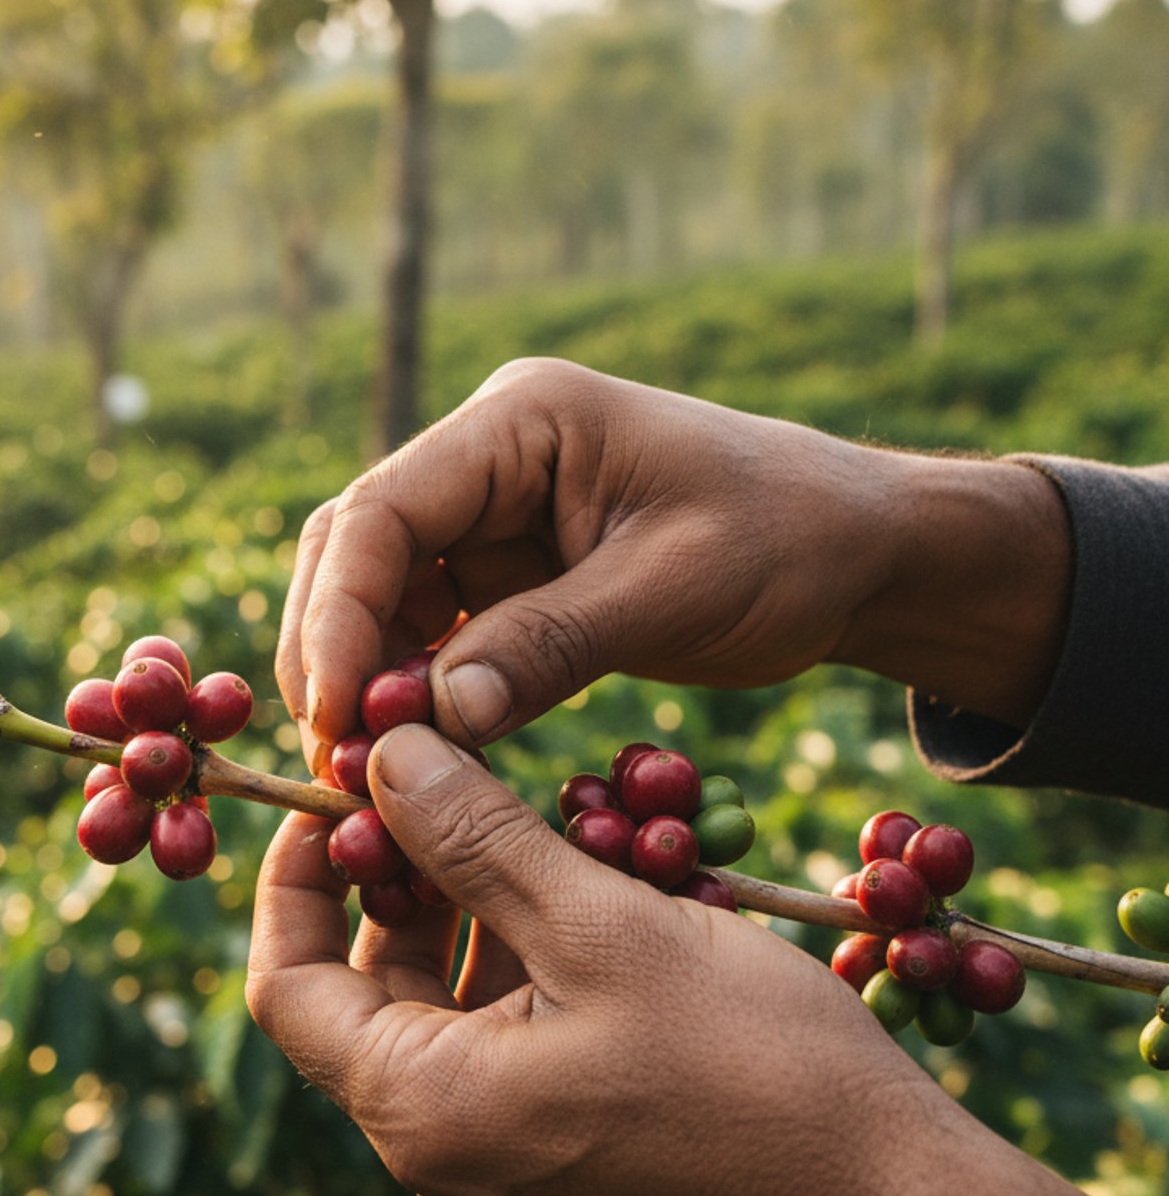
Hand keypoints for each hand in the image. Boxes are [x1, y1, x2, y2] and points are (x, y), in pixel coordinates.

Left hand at [245, 725, 1112, 1195]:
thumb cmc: (759, 1072)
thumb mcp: (603, 927)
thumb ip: (474, 838)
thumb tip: (381, 752)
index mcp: (422, 1111)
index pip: (288, 983)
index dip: (295, 876)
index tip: (336, 790)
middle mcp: (439, 1162)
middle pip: (364, 996)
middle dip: (394, 883)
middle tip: (443, 783)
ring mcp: (502, 1180)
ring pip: (440, 1019)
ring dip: (468, 920)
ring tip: (532, 826)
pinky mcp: (564, 1180)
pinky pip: (502, 1058)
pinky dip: (521, 975)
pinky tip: (583, 899)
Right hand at [277, 359, 1067, 760]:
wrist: (860, 552)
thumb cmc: (789, 542)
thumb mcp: (676, 590)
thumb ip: (551, 645)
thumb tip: (428, 721)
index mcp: (522, 421)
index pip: (385, 511)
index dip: (341, 617)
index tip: (337, 717)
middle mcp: (486, 457)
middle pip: (358, 550)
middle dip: (335, 653)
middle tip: (338, 762)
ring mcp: (490, 517)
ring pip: (380, 597)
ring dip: (366, 681)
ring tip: (367, 774)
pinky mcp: (507, 576)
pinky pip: (432, 634)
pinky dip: (416, 695)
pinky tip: (419, 758)